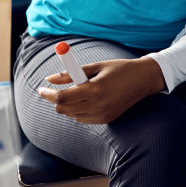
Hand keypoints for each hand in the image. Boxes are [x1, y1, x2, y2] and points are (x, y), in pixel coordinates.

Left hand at [39, 56, 164, 123]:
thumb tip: (49, 79)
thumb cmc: (120, 69)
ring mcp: (102, 115)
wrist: (144, 80)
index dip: (48, 94)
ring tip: (80, 91)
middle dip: (56, 100)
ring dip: (68, 104)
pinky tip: (89, 99)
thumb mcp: (95, 66)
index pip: (62, 98)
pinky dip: (79, 110)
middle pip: (63, 109)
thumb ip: (71, 73)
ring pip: (72, 115)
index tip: (42, 88)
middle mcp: (98, 105)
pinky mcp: (106, 120)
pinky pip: (83, 118)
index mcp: (94, 89)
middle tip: (55, 89)